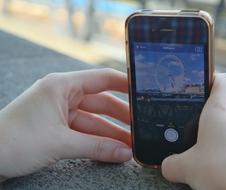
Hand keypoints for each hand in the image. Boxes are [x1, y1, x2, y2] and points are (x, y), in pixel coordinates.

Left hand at [0, 69, 131, 180]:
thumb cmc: (13, 141)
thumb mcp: (59, 143)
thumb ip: (96, 148)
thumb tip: (124, 153)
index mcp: (62, 85)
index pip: (102, 78)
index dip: (125, 84)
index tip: (143, 92)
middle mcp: (63, 94)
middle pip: (102, 102)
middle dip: (121, 117)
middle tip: (140, 128)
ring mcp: (61, 110)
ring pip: (94, 119)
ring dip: (111, 132)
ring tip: (130, 144)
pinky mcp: (58, 125)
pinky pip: (85, 130)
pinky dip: (98, 140)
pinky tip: (112, 149)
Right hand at [162, 73, 225, 189]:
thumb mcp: (187, 168)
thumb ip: (172, 163)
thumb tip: (167, 165)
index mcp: (221, 110)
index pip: (222, 80)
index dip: (211, 82)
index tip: (200, 91)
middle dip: (211, 121)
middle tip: (198, 137)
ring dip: (225, 138)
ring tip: (213, 158)